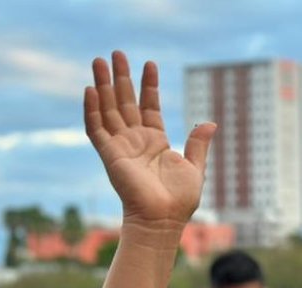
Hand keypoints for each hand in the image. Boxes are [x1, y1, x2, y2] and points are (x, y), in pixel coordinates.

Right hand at [84, 51, 216, 230]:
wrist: (163, 220)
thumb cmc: (180, 200)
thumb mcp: (195, 168)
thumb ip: (198, 144)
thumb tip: (209, 122)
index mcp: (155, 141)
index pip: (149, 106)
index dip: (149, 85)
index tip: (150, 64)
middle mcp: (136, 141)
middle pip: (125, 102)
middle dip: (121, 77)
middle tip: (116, 52)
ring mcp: (121, 146)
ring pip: (108, 109)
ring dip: (103, 85)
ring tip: (99, 60)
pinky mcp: (110, 155)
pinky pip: (96, 128)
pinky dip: (92, 109)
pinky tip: (91, 89)